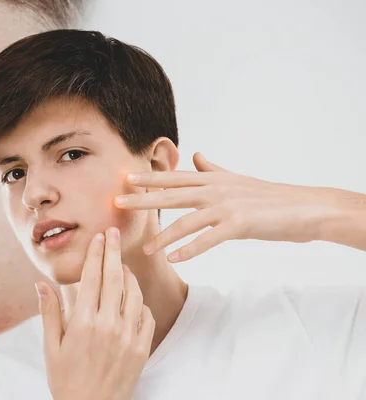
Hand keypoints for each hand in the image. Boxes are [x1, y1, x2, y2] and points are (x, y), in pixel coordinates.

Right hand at [35, 227, 154, 399]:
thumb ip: (49, 312)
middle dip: (113, 251)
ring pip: (134, 294)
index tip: (98, 236)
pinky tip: (133, 299)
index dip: (95, 254)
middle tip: (114, 232)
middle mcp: (107, 325)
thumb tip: (40, 283)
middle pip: (114, 278)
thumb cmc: (65, 379)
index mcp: (82, 322)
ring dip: (129, 275)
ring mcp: (128, 337)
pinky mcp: (141, 349)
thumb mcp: (50, 347)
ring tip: (123, 264)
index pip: (92, 278)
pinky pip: (147, 317)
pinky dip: (141, 303)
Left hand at [115, 152, 338, 262]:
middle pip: (171, 194)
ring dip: (163, 236)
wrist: (302, 207)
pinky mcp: (238, 224)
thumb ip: (213, 169)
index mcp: (212, 179)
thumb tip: (196, 156)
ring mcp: (226, 206)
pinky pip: (208, 239)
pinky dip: (190, 250)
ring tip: (145, 248)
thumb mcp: (236, 179)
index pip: (174, 178)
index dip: (148, 178)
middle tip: (117, 202)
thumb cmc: (268, 196)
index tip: (124, 178)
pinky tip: (174, 259)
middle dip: (142, 199)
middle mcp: (215, 189)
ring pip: (186, 221)